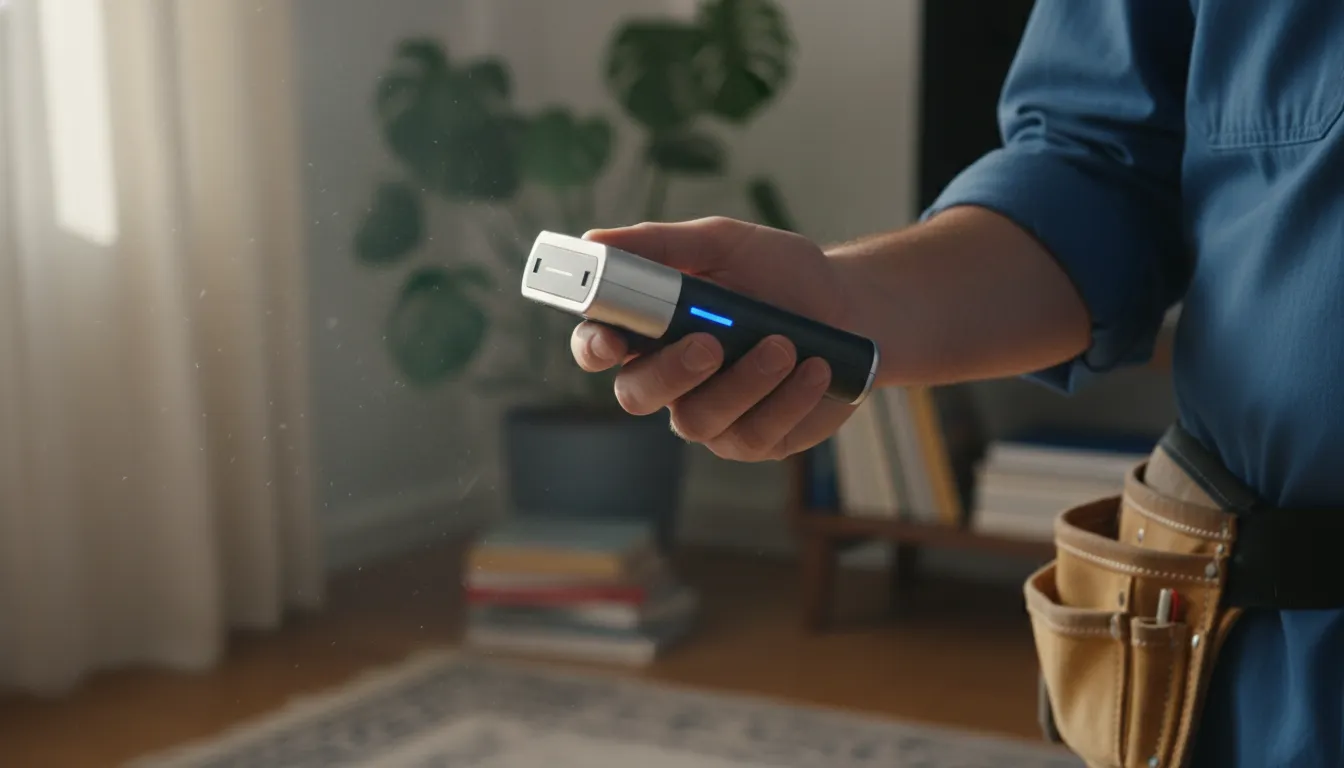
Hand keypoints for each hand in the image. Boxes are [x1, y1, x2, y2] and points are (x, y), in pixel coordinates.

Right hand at [570, 217, 868, 461]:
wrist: (850, 307)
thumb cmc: (779, 273)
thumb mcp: (725, 243)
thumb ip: (660, 245)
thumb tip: (593, 243)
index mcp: (649, 328)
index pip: (597, 347)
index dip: (594, 348)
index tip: (612, 340)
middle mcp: (670, 378)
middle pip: (636, 395)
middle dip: (671, 372)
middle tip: (711, 344)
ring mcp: (710, 414)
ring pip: (697, 420)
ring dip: (743, 382)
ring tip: (784, 345)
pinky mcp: (754, 440)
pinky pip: (753, 435)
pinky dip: (786, 400)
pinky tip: (814, 369)